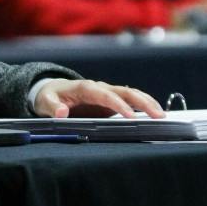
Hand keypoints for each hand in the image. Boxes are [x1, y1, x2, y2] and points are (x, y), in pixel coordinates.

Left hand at [32, 78, 163, 119]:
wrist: (52, 91)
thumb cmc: (49, 97)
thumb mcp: (44, 102)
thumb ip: (52, 107)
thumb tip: (62, 113)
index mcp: (85, 88)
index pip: (104, 95)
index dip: (118, 105)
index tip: (130, 117)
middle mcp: (100, 88)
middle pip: (124, 91)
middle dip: (142, 102)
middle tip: (158, 116)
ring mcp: (108, 93)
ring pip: (131, 94)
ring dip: (147, 103)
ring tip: (162, 116)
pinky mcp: (112, 101)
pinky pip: (131, 100)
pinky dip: (144, 105)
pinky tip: (156, 115)